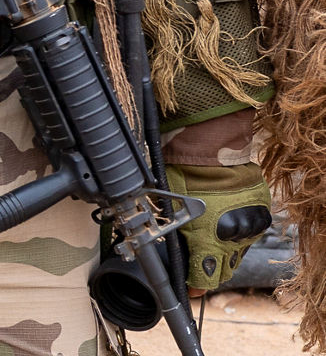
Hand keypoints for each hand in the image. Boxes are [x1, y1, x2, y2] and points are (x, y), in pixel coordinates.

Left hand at [165, 162, 271, 292]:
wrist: (208, 147)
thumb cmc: (183, 176)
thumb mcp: (173, 212)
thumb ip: (179, 240)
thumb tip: (175, 257)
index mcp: (207, 242)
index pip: (203, 282)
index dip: (195, 286)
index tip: (190, 286)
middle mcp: (232, 240)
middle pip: (223, 271)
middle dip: (210, 269)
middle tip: (200, 259)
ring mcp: (249, 227)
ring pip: (238, 253)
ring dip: (226, 251)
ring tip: (213, 236)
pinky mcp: (261, 214)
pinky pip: (250, 233)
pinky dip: (240, 231)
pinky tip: (228, 218)